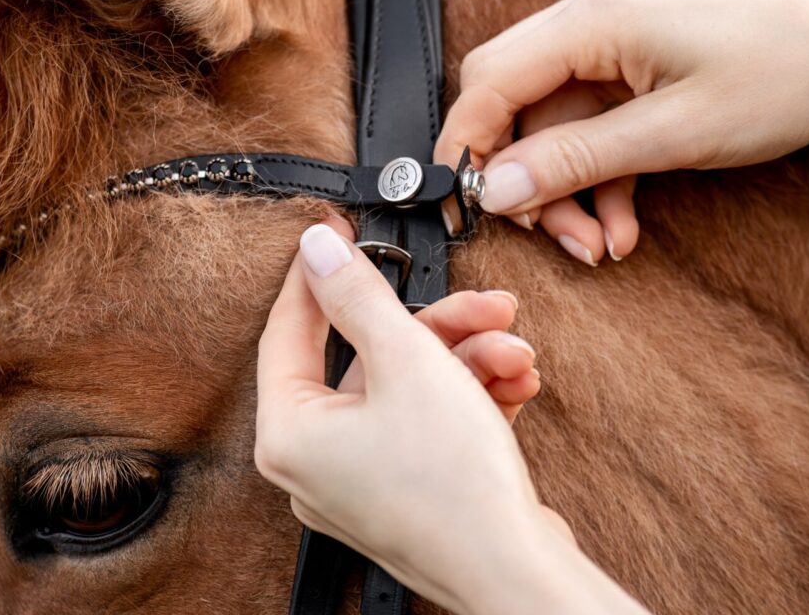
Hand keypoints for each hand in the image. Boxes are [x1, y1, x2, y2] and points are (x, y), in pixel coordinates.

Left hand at [256, 220, 566, 612]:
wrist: (518, 574)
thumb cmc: (454, 485)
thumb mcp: (408, 360)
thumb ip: (358, 296)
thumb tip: (318, 248)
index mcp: (290, 433)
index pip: (290, 329)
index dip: (321, 274)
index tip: (341, 233)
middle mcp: (315, 462)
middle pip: (367, 358)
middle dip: (438, 327)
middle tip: (482, 304)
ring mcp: (361, 481)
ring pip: (407, 388)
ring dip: (466, 360)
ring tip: (514, 352)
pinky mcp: (405, 492)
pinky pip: (427, 423)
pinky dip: (469, 398)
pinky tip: (514, 384)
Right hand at [436, 0, 808, 262]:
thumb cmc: (786, 77)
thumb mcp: (674, 133)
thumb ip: (576, 161)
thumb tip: (495, 190)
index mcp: (594, 18)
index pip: (491, 79)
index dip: (468, 146)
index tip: (463, 207)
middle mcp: (595, 20)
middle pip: (516, 104)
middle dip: (526, 180)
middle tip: (555, 238)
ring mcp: (618, 44)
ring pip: (555, 127)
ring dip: (570, 191)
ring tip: (604, 247)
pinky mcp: (640, 69)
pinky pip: (594, 129)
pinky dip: (601, 179)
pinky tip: (623, 226)